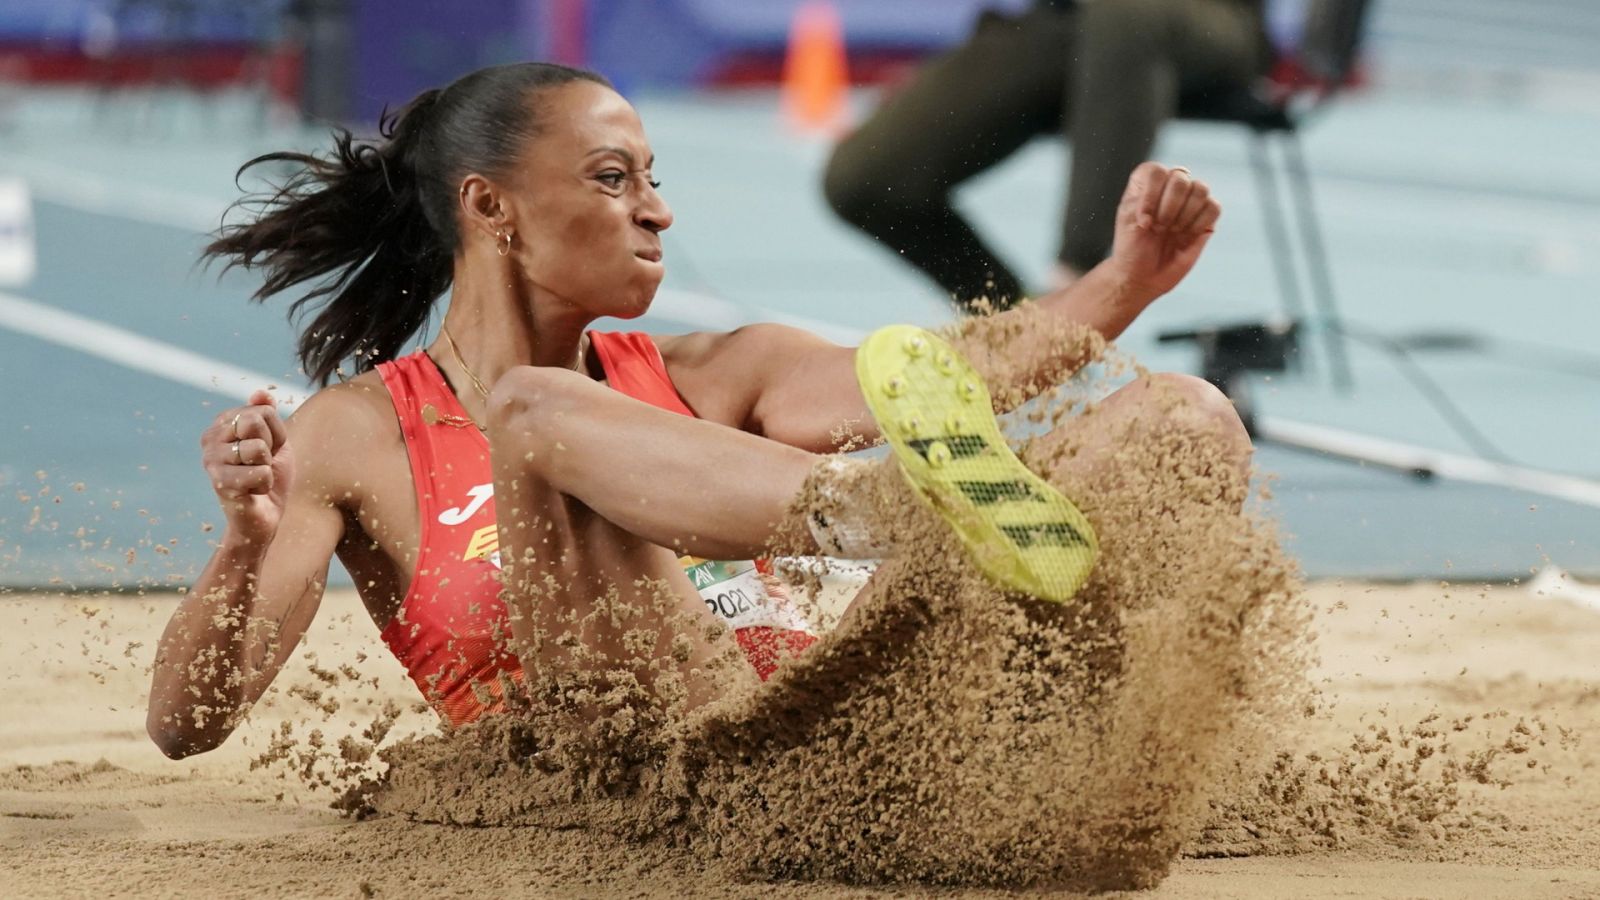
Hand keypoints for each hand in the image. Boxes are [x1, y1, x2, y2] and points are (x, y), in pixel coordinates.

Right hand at [202, 390, 291, 546]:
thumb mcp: (276, 440)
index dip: (276, 433)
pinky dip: (266, 484)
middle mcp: (210, 437)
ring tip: (255, 477)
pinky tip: (252, 491)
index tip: (268, 450)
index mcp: (223, 422)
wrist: (266, 515)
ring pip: (257, 448)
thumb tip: (261, 392)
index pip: (263, 411)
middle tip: (262, 463)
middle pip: (254, 422)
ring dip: (267, 467)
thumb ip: (267, 415)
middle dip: (270, 447)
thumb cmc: (271, 475)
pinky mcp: (219, 482)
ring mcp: (211, 459)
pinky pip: (260, 473)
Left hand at [1106, 162, 1221, 302]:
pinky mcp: (1205, 218)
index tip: (1143, 221)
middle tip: (1158, 229)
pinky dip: (1200, 222)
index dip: (1151, 195)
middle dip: (1169, 207)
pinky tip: (1187, 235)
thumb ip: (1146, 196)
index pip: (1156, 171)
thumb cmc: (1132, 249)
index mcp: (1146, 184)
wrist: (1143, 276)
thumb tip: (1175, 185)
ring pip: (1200, 188)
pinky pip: (1213, 207)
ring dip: (1185, 214)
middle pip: (1180, 176)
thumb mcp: (1128, 220)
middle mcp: (1169, 188)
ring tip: (1172, 231)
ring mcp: (1189, 201)